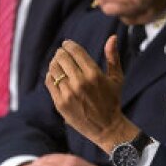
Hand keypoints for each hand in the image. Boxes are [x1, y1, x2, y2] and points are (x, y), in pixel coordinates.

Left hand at [45, 36, 137, 152]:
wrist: (107, 128)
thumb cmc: (113, 101)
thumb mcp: (116, 78)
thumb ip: (113, 57)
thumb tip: (112, 37)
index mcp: (94, 74)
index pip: (75, 51)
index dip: (69, 45)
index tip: (67, 44)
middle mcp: (80, 83)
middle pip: (62, 58)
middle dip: (61, 52)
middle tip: (62, 53)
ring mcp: (68, 93)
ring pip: (53, 68)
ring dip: (54, 62)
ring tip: (58, 63)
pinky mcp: (60, 103)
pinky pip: (49, 81)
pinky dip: (51, 75)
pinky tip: (56, 75)